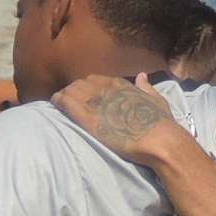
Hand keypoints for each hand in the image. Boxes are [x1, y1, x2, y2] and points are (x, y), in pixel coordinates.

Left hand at [53, 75, 191, 165]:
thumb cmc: (161, 123)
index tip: (84, 97)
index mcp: (121, 85)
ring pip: (70, 90)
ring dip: (64, 97)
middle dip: (74, 92)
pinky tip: (53, 104)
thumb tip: (142, 76)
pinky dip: (58, 101)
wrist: (158, 138)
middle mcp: (106, 89)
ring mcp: (95, 100)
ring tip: (60, 105)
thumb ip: (146, 88)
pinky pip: (65, 101)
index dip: (88, 89)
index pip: (96, 80)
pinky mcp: (87, 115)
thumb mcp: (157, 100)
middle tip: (69, 103)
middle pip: (80, 84)